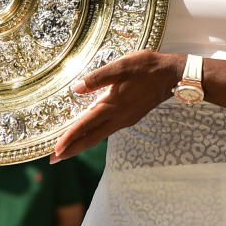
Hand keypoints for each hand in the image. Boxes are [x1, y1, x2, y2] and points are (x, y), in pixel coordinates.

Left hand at [50, 50, 182, 162]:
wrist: (172, 75)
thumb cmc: (147, 67)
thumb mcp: (121, 66)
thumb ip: (98, 77)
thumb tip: (76, 88)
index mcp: (113, 105)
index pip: (85, 125)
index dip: (69, 138)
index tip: (54, 150)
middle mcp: (118, 118)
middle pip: (90, 139)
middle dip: (71, 150)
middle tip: (52, 159)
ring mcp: (125, 119)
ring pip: (98, 136)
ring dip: (81, 143)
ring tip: (66, 148)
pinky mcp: (130, 117)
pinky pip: (107, 130)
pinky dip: (93, 135)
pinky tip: (88, 131)